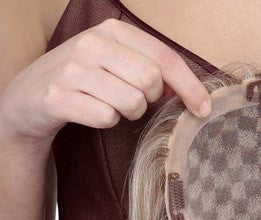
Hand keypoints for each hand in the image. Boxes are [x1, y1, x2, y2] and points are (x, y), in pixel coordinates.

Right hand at [0, 17, 211, 147]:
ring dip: (128, 114)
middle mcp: (91, 44)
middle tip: (133, 103)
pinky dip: (106, 123)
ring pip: (131, 101)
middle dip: (150, 101)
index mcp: (112, 31)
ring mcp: (73, 69)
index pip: (164, 58)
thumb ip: (151, 70)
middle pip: (150, 81)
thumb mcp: (115, 64)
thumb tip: (193, 94)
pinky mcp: (58, 96)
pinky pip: (105, 117)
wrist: (29, 99)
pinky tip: (92, 114)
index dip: (190, 85)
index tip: (205, 109)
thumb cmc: (83, 82)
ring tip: (110, 107)